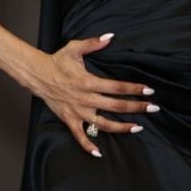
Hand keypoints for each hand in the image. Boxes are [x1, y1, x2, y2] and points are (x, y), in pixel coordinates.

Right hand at [28, 33, 155, 156]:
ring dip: (121, 127)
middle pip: (115, 106)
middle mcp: (85, 98)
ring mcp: (77, 111)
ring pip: (102, 124)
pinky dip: (88, 146)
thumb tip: (110, 36)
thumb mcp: (75, 48)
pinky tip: (99, 153)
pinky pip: (79, 136)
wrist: (37, 75)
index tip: (149, 91)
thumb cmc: (57, 61)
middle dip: (136, 107)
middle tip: (154, 108)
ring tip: (138, 128)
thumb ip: (93, 43)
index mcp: (88, 82)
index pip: (116, 87)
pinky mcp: (68, 119)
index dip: (134, 89)